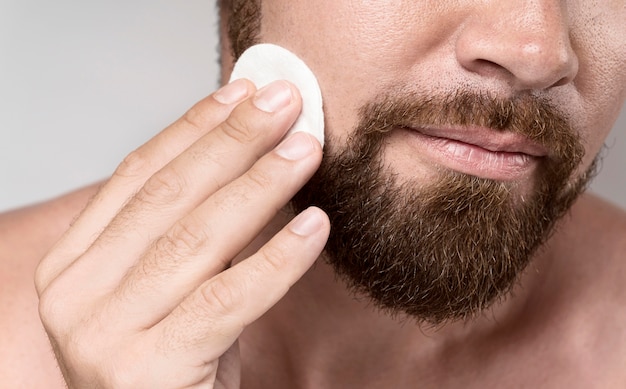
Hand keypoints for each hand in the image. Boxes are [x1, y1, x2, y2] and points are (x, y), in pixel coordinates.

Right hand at [35, 79, 329, 387]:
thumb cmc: (166, 366)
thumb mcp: (166, 291)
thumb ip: (187, 232)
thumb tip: (249, 157)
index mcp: (72, 266)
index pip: (137, 176)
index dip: (193, 128)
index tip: (241, 93)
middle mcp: (75, 295)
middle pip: (168, 196)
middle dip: (233, 142)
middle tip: (285, 104)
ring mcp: (104, 334)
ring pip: (198, 239)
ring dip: (260, 186)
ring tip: (306, 150)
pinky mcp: (149, 371)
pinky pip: (228, 300)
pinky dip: (278, 260)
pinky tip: (314, 226)